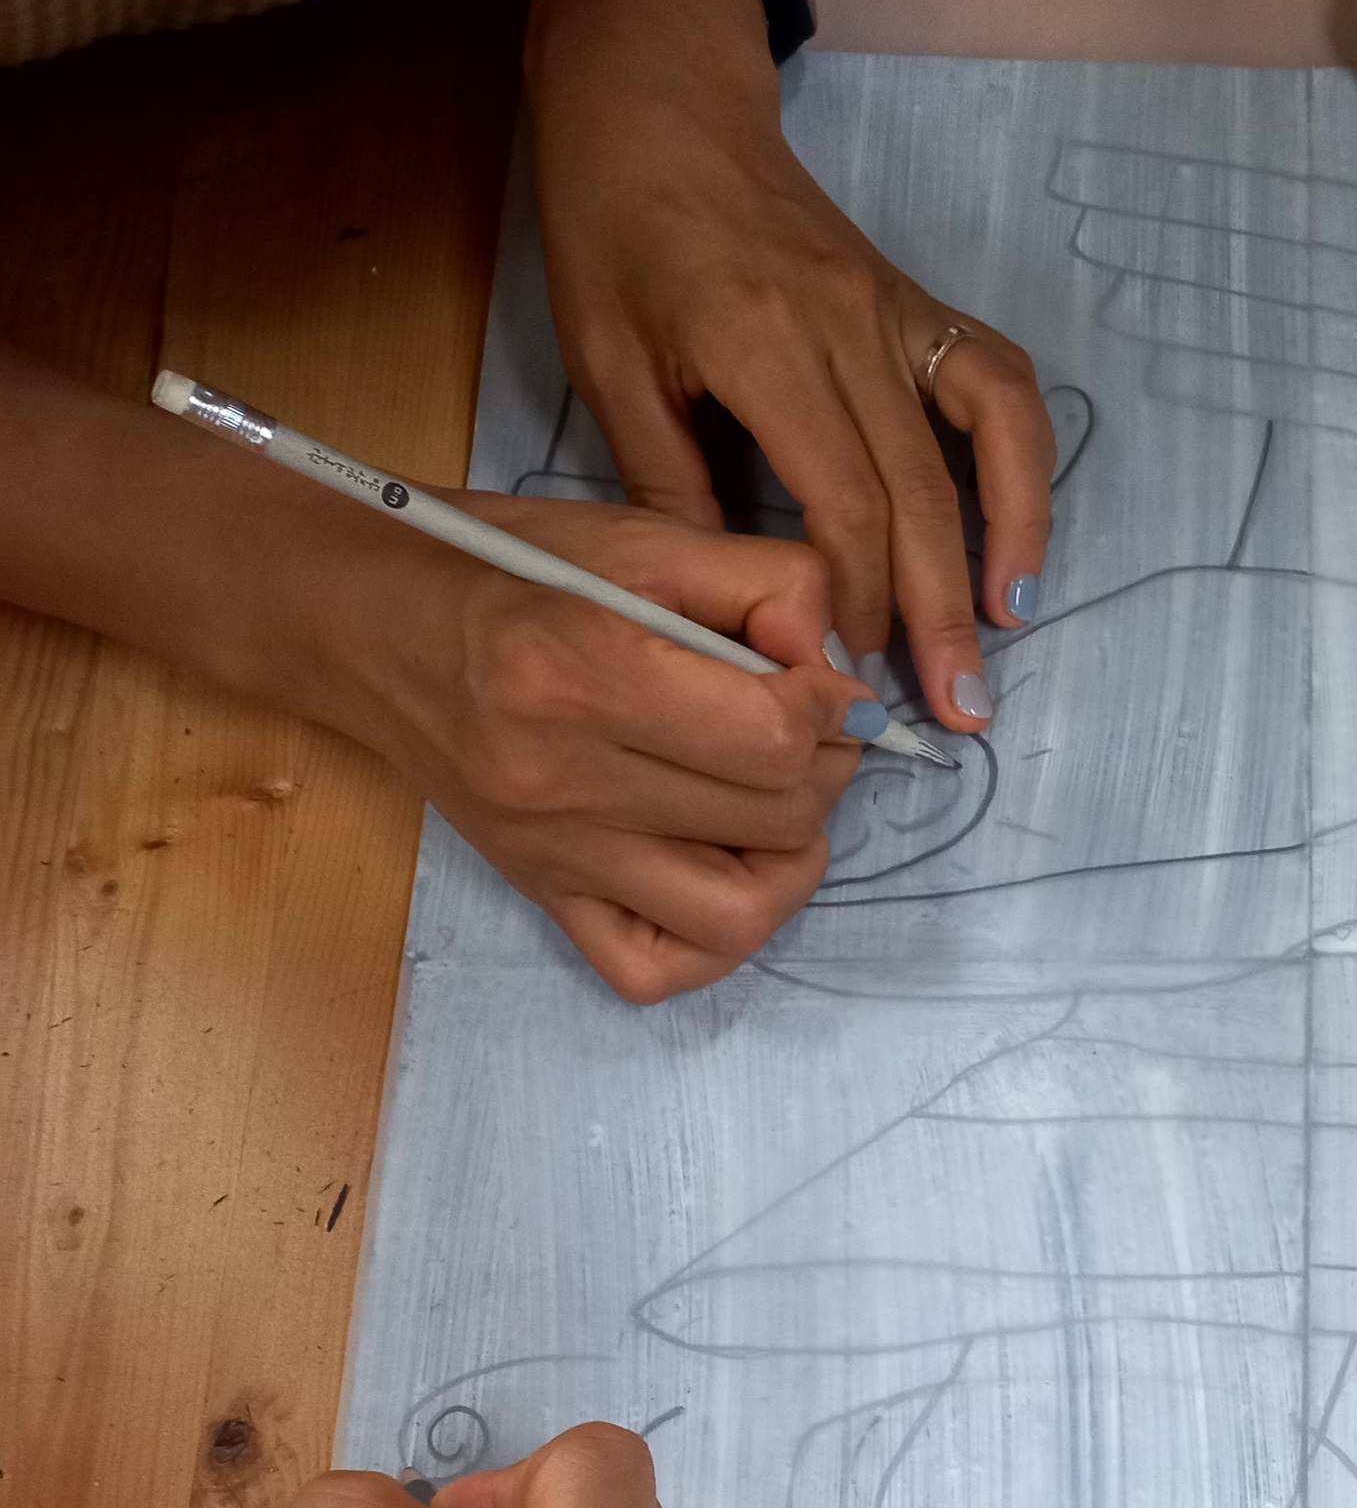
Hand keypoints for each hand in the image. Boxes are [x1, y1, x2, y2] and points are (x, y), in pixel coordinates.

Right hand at [351, 493, 872, 1002]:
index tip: (816, 681)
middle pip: (774, 820)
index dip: (827, 708)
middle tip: (800, 728)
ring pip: (738, 914)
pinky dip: (712, 935)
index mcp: (580, 673)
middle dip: (822, 769)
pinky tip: (721, 864)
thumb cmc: (506, 565)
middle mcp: (560, 780)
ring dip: (790, 860)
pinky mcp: (539, 893)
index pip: (771, 739)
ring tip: (775, 802)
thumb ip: (763, 584)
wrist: (365, 622)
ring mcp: (549, 853)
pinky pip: (654, 969)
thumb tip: (838, 669)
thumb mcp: (639, 538)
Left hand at [529, 0, 1054, 727]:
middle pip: (922, 492)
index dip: (858, 598)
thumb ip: (669, 480)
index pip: (843, 499)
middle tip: (957, 710)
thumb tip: (733, 603)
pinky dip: (1024, 471)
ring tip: (1007, 629)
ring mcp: (899, 313)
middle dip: (942, 613)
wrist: (660, 104)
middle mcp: (851, 328)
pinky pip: (1001, 391)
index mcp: (762, 341)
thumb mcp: (607, 362)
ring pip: (984, 441)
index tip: (847, 671)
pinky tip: (1016, 542)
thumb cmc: (617, 230)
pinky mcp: (920, 307)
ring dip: (1009, 543)